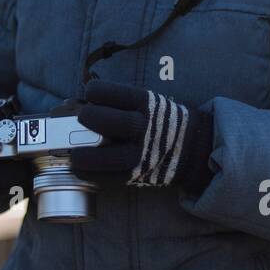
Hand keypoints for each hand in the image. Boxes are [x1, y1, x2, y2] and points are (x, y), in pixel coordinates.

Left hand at [71, 79, 214, 192]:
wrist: (196, 148)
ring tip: (74, 153)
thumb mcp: (150, 102)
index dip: (97, 92)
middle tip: (82, 118)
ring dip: (86, 155)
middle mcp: (146, 128)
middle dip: (90, 118)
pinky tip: (80, 170)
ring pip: (111, 156)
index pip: (119, 94)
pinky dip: (93, 175)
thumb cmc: (163, 121)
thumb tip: (78, 102)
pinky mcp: (139, 174)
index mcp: (148, 105)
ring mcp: (143, 154)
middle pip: (114, 123)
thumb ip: (121, 103)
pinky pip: (112, 177)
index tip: (89, 93)